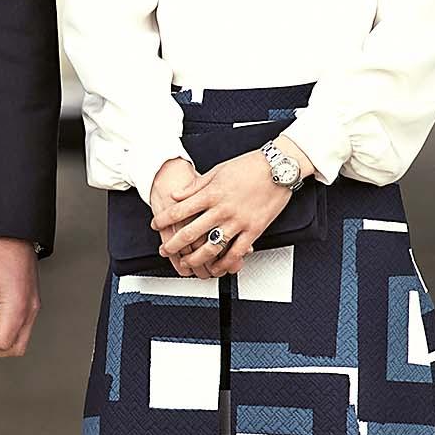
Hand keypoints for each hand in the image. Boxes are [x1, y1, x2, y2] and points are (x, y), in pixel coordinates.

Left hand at [0, 237, 39, 357]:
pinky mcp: (31, 303)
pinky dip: (6, 326)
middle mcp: (29, 311)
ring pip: (19, 341)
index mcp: (16, 308)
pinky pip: (21, 326)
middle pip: (14, 349)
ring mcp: (32, 308)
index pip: (1, 344)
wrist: (14, 235)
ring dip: (0, 336)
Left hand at [152, 150, 290, 276]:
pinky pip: (236, 252)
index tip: (156, 225)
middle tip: (165, 250)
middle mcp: (222, 209)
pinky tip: (217, 268)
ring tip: (187, 264)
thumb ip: (195, 186)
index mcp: (211, 193)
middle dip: (174, 245)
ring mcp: (238, 222)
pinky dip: (225, 264)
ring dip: (196, 259)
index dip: (164, 220)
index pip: (179, 210)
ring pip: (211, 247)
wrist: (278, 167)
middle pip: (191, 233)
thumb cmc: (250, 166)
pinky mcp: (254, 230)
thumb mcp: (217, 171)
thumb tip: (176, 195)